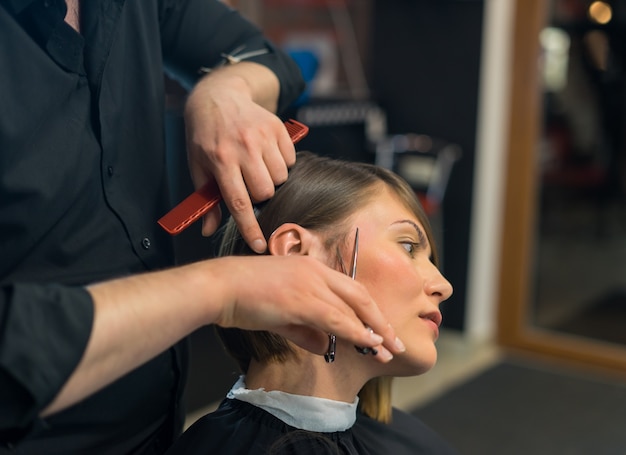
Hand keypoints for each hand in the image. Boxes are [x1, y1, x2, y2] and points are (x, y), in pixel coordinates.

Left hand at [184, 63, 294, 252]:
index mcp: (220, 161)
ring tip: (257, 166)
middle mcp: (243, 147)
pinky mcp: (277, 128)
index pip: (239, 203)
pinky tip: (266, 154)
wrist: (218, 97)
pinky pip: (290, 160)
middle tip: (249, 184)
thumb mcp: (198, 167)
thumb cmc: (205, 138)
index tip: (260, 246)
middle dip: (260, 195)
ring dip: (272, 179)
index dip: (250, 228)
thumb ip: (206, 200)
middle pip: (266, 191)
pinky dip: (282, 162)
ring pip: (281, 177)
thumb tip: (208, 231)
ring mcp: (262, 136)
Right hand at [210, 255, 404, 361]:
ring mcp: (309, 283)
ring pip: (351, 309)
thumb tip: (325, 346)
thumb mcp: (281, 314)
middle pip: (360, 296)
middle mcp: (316, 272)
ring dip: (372, 332)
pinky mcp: (300, 299)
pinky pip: (335, 318)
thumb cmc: (244, 297)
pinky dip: (354, 332)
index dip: (369, 311)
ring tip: (385, 351)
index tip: (381, 330)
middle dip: (380, 321)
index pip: (350, 289)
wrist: (220, 286)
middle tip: (395, 343)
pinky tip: (367, 343)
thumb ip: (305, 330)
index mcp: (312, 268)